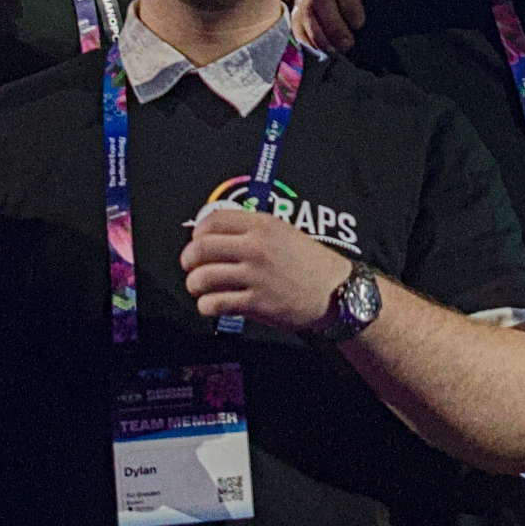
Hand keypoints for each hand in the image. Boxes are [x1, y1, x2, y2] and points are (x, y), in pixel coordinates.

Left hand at [180, 192, 349, 340]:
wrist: (336, 291)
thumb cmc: (309, 262)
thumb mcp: (283, 232)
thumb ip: (250, 230)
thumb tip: (211, 234)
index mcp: (262, 225)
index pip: (212, 220)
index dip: (197, 233)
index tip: (196, 242)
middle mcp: (256, 247)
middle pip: (201, 249)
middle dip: (188, 260)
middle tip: (190, 267)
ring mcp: (256, 276)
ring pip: (203, 278)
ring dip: (194, 285)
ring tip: (199, 288)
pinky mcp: (257, 303)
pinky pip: (216, 303)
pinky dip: (206, 306)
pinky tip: (210, 305)